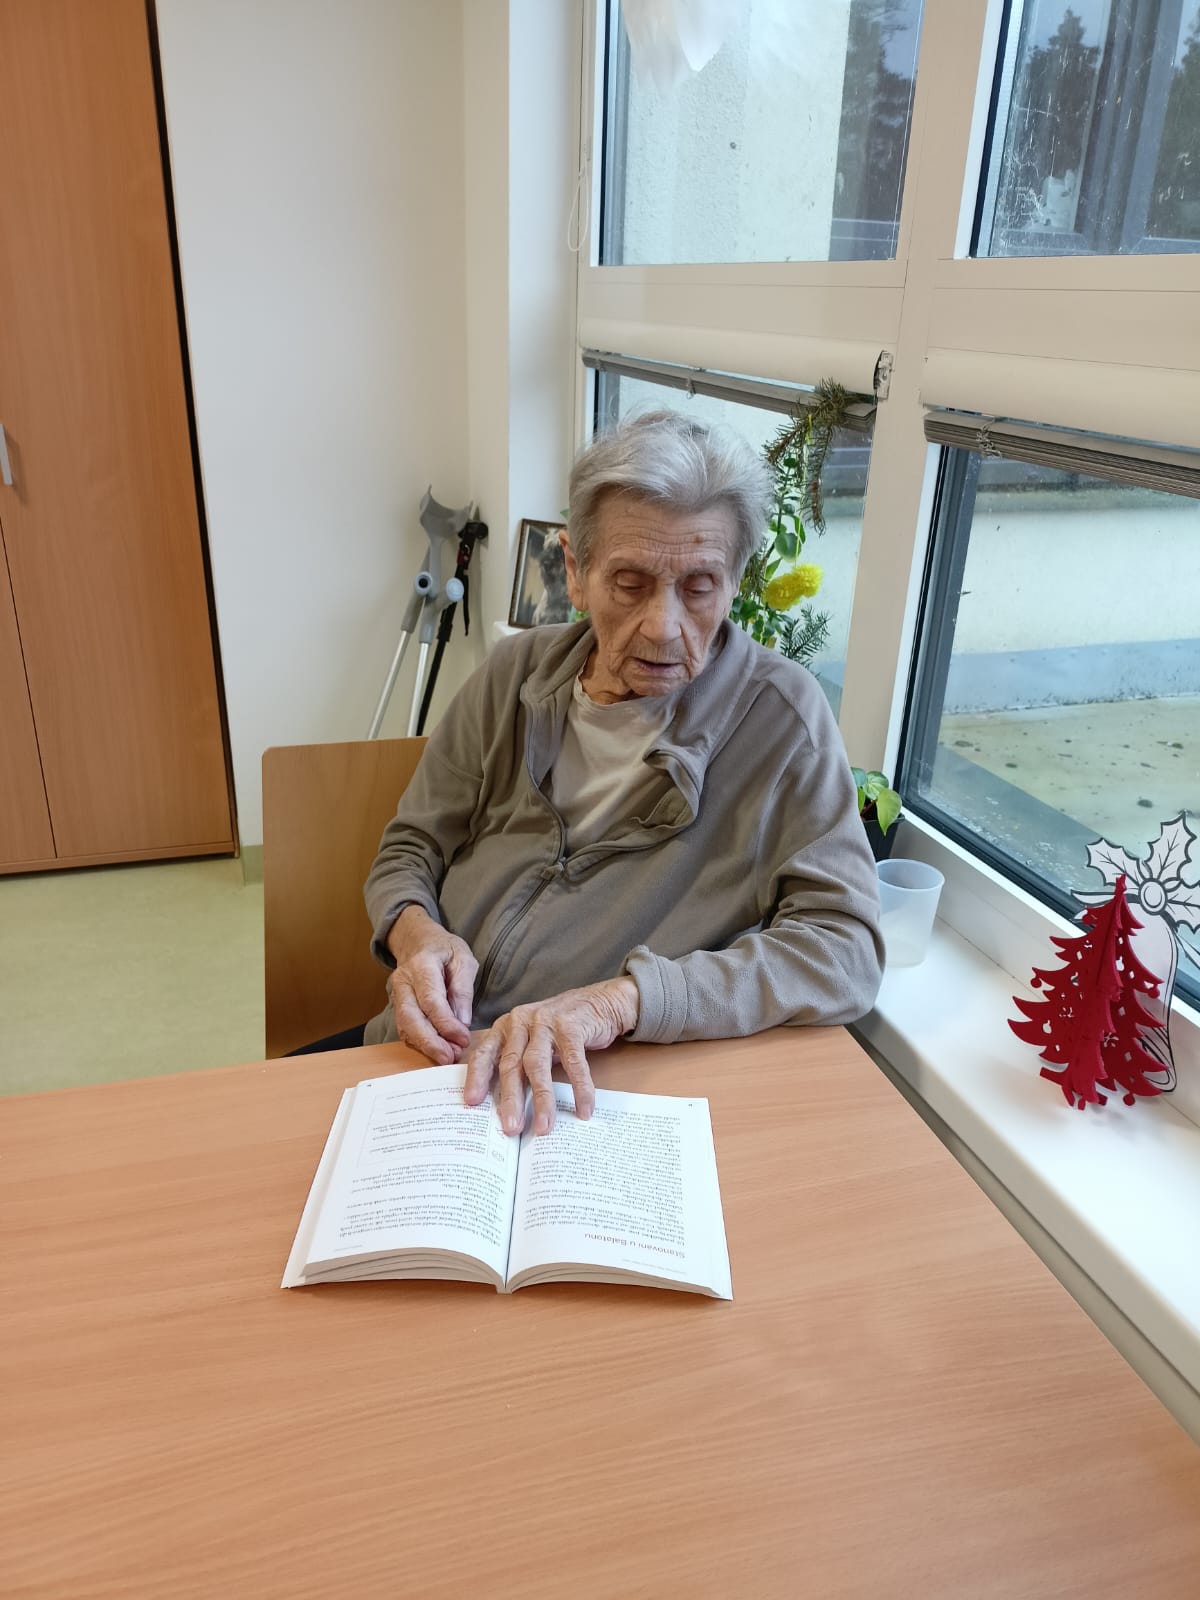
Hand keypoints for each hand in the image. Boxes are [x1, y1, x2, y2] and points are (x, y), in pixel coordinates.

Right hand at [385, 905, 477, 1064]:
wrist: (418, 940)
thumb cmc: (444, 949)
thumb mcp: (463, 959)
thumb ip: (463, 989)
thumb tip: (462, 1021)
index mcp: (421, 964)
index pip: (431, 1000)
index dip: (446, 1023)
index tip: (463, 1039)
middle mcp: (403, 981)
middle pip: (410, 1017)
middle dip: (430, 1042)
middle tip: (450, 1057)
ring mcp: (396, 994)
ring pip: (404, 1026)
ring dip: (425, 1046)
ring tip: (447, 1057)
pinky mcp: (397, 1006)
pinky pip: (405, 1028)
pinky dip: (419, 1043)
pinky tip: (436, 1050)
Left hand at [463, 977, 639, 1135]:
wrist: (600, 1001)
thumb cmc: (560, 1028)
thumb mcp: (532, 1039)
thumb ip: (517, 1061)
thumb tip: (505, 1107)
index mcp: (506, 1027)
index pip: (485, 1053)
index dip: (477, 1077)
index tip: (472, 1102)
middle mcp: (522, 1021)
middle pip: (511, 1064)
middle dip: (510, 1099)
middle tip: (511, 1128)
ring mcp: (547, 1022)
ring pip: (538, 1065)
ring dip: (541, 1099)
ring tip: (543, 1127)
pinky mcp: (573, 1026)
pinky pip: (575, 1063)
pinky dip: (579, 1088)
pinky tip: (583, 1110)